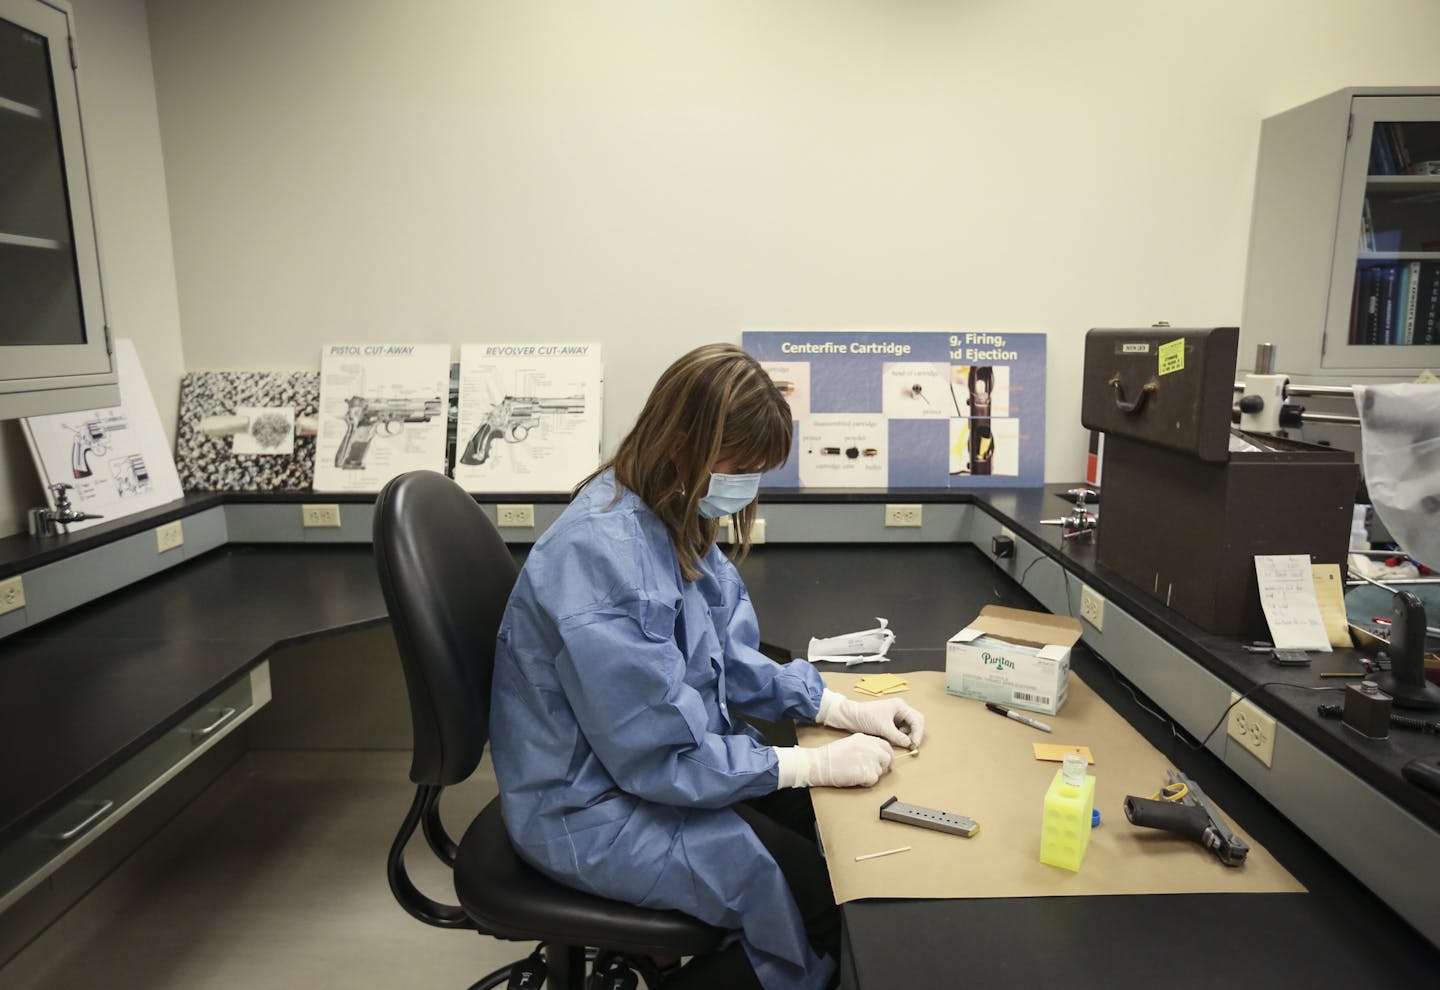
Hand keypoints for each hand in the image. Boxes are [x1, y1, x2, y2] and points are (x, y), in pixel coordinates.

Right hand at [777, 733, 893, 788]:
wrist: (820, 764)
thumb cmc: (831, 755)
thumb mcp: (851, 742)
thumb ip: (866, 746)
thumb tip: (877, 754)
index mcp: (866, 739)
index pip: (886, 746)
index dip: (888, 755)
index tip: (886, 762)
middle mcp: (870, 748)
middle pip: (887, 758)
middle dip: (883, 766)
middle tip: (874, 771)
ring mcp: (869, 760)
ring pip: (880, 771)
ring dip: (873, 774)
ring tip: (858, 773)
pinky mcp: (867, 773)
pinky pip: (873, 781)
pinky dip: (867, 782)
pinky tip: (856, 778)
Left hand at [818, 690, 925, 748]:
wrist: (851, 716)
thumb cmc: (865, 716)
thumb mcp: (883, 728)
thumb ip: (898, 736)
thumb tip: (909, 744)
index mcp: (900, 706)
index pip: (917, 719)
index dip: (918, 733)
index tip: (915, 744)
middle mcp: (900, 709)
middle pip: (915, 722)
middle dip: (914, 734)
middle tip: (911, 745)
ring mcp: (895, 716)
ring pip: (908, 728)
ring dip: (906, 736)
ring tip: (898, 742)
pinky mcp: (890, 722)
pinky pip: (900, 730)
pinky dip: (900, 736)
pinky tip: (894, 740)